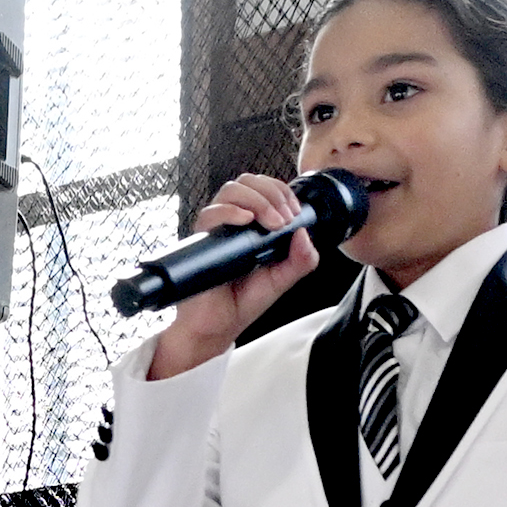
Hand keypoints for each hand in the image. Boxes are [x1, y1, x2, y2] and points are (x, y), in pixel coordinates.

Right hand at [145, 174, 320, 379]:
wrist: (219, 325)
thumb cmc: (244, 301)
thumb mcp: (283, 279)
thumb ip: (301, 259)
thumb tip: (304, 233)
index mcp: (254, 224)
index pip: (265, 187)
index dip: (282, 191)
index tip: (294, 212)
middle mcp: (233, 221)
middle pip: (248, 181)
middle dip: (271, 193)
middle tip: (284, 217)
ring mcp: (217, 228)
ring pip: (231, 190)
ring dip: (256, 200)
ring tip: (270, 223)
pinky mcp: (202, 240)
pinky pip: (211, 213)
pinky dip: (231, 211)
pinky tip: (246, 221)